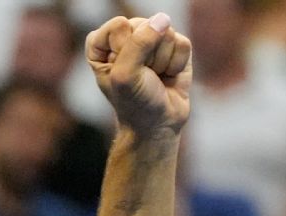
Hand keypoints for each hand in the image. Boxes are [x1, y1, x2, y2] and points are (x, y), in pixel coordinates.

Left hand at [86, 14, 191, 135]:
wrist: (158, 124)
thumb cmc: (134, 102)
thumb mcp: (125, 75)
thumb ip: (138, 43)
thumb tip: (162, 19)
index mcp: (103, 43)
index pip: (119, 25)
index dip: (125, 50)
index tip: (123, 72)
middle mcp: (126, 37)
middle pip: (145, 25)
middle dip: (148, 56)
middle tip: (143, 77)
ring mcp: (152, 40)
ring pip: (167, 33)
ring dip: (163, 62)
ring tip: (155, 77)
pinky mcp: (174, 46)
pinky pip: (182, 43)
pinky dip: (177, 64)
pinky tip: (168, 76)